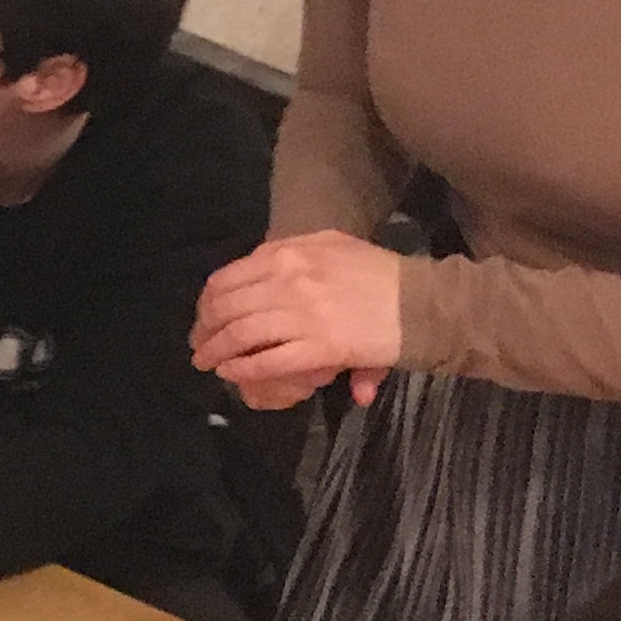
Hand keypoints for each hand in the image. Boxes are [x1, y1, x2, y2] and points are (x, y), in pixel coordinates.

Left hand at [191, 233, 400, 408]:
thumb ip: (293, 252)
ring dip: (216, 352)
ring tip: (208, 363)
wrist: (421, 302)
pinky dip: (243, 369)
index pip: (227, 278)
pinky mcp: (319, 347)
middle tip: (198, 346)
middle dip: (204, 330)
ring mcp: (302, 314)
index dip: (206, 302)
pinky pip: (267, 361)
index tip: (203, 317)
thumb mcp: (334, 246)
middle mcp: (289, 280)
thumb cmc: (380, 274)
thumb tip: (264, 262)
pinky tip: (232, 374)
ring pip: (240, 335)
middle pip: (226, 308)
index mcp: (288, 254)